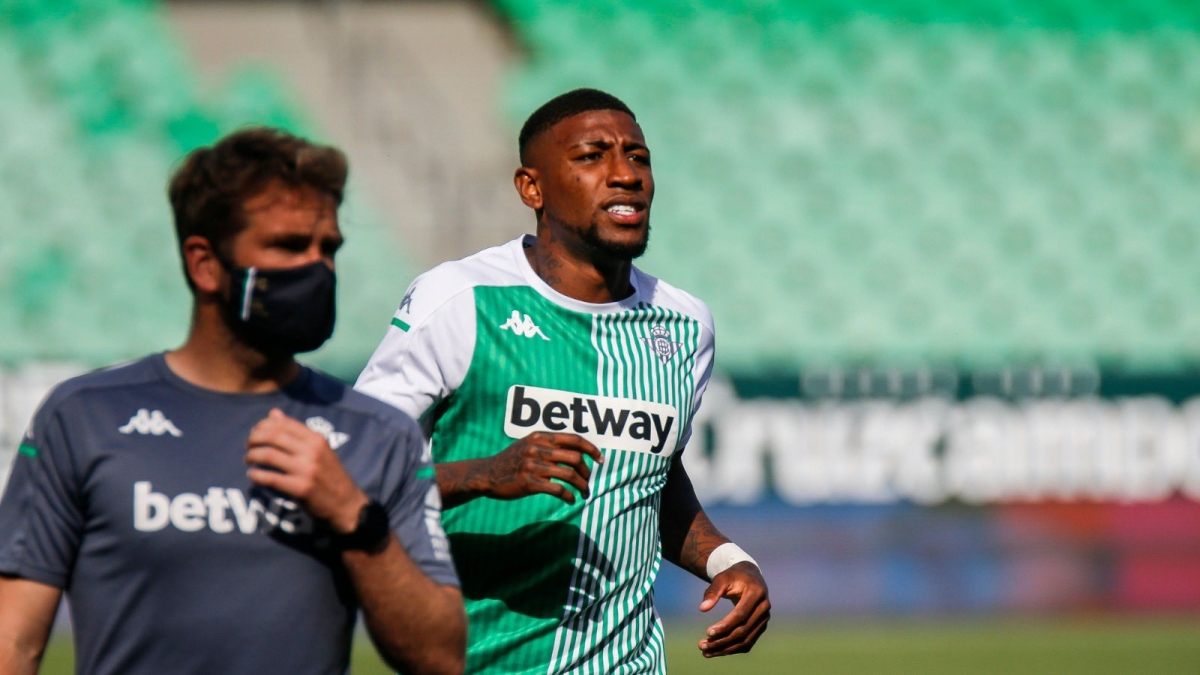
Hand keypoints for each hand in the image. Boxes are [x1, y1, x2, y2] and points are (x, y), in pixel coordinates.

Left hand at [245, 408, 367, 533]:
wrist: (346, 504)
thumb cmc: (330, 475)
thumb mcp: (319, 450)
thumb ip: (296, 432)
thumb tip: (273, 413)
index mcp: (317, 439)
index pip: (283, 423)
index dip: (263, 425)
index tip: (255, 432)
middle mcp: (312, 451)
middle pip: (273, 436)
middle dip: (254, 439)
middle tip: (248, 445)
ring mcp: (307, 470)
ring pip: (268, 455)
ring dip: (252, 456)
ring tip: (248, 459)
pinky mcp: (301, 489)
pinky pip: (270, 478)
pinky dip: (256, 475)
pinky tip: (253, 475)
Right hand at [471, 432, 602, 503]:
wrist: (487, 474)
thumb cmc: (512, 460)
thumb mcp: (528, 444)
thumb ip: (549, 444)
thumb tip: (577, 451)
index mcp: (540, 436)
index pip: (574, 439)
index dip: (591, 448)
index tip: (600, 459)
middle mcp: (537, 448)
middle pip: (575, 458)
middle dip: (587, 472)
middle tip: (588, 481)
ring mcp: (532, 466)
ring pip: (569, 475)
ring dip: (582, 486)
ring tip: (584, 493)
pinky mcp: (529, 483)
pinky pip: (557, 489)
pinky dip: (569, 496)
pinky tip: (571, 500)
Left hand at [697, 562, 770, 657]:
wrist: (749, 577)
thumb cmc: (733, 576)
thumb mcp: (722, 578)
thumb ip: (712, 592)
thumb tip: (702, 608)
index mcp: (756, 593)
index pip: (741, 614)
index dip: (725, 625)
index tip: (708, 633)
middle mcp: (764, 607)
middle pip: (743, 630)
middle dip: (722, 640)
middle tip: (702, 646)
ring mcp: (764, 619)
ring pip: (745, 640)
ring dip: (725, 649)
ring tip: (705, 652)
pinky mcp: (760, 627)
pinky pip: (747, 642)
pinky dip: (732, 649)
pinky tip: (716, 651)